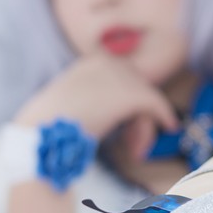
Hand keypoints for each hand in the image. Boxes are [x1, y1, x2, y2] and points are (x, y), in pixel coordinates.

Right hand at [13, 55, 179, 143]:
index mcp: (90, 62)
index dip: (130, 102)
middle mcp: (106, 62)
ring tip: (135, 149)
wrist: (42, 134)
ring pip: (146, 97)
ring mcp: (118, 76)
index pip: (124, 77)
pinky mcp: (130, 93)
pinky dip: (164, 115)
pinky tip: (170, 125)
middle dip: (137, 115)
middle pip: (137, 86)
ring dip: (143, 126)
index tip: (129, 125)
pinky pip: (156, 103)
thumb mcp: (70, 105)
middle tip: (131, 143)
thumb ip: (92, 100)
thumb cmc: (50, 128)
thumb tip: (107, 111)